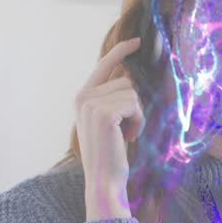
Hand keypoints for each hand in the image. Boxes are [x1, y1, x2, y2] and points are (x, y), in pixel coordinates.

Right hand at [76, 37, 146, 220]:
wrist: (104, 180)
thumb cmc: (110, 155)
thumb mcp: (109, 122)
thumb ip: (114, 99)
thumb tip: (132, 77)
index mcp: (82, 98)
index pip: (103, 66)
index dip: (120, 51)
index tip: (136, 42)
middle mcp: (83, 97)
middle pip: (125, 82)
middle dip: (134, 106)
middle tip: (127, 130)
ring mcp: (91, 103)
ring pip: (132, 92)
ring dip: (138, 115)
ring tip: (127, 134)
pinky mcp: (104, 113)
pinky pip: (134, 103)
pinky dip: (138, 121)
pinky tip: (129, 136)